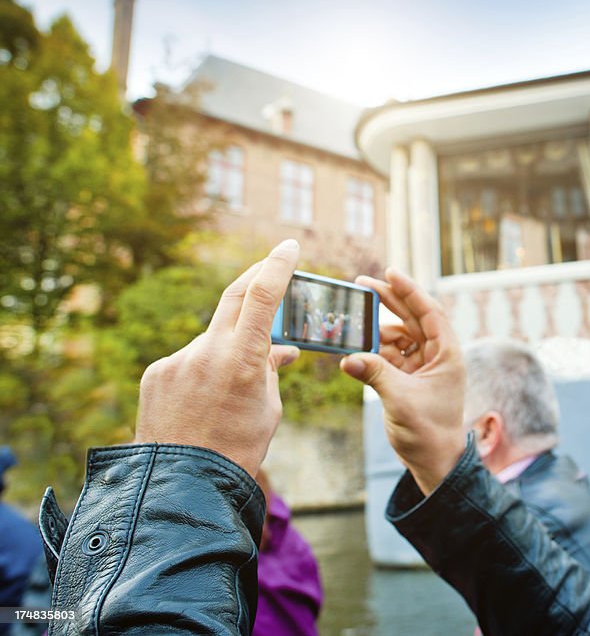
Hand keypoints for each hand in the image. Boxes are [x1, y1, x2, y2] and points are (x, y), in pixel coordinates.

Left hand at [135, 240, 301, 476]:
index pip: (263, 297)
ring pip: (212, 337)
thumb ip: (270, 371)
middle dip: (257, 278)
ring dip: (229, 346)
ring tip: (234, 386)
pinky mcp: (157, 372)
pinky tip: (204, 400)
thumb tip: (279, 350)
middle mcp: (207, 351)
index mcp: (243, 360)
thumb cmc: (236, 450)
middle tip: (272, 266)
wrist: (181, 484)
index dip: (278, 266)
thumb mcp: (268, 409)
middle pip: (234, 297)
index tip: (289, 247)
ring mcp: (178, 359)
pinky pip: (189, 358)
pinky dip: (204, 368)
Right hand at [341, 268, 464, 493]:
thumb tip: (347, 358)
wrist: (433, 461)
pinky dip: (373, 350)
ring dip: (376, 330)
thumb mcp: (400, 400)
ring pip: (398, 336)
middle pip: (412, 318)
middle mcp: (437, 355)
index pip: (429, 312)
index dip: (410, 291)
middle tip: (361, 284)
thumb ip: (374, 375)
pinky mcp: (408, 378)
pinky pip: (389, 355)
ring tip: (352, 325)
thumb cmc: (428, 432)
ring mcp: (422, 366)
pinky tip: (355, 349)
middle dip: (388, 301)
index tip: (390, 272)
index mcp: (447, 354)